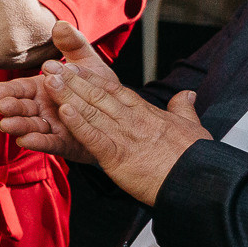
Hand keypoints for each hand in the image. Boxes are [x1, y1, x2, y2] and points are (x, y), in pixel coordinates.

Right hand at [0, 20, 103, 160]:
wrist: (123, 115)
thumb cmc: (99, 89)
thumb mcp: (88, 63)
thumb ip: (73, 45)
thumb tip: (60, 25)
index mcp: (43, 89)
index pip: (20, 89)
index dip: (6, 91)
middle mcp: (43, 108)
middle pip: (22, 108)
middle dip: (10, 107)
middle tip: (3, 106)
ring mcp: (52, 126)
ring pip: (31, 126)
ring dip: (18, 126)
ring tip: (7, 125)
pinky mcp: (64, 143)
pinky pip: (49, 143)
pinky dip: (37, 142)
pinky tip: (25, 140)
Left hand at [44, 44, 212, 205]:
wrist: (199, 180)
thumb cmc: (195, 157)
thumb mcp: (192, 127)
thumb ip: (183, 108)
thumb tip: (187, 94)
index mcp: (147, 113)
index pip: (114, 90)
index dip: (91, 78)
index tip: (73, 67)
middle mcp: (132, 120)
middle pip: (97, 95)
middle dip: (71, 81)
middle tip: (49, 67)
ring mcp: (124, 136)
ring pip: (91, 111)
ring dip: (68, 96)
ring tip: (49, 81)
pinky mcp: (117, 156)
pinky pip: (93, 137)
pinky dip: (78, 124)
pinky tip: (63, 112)